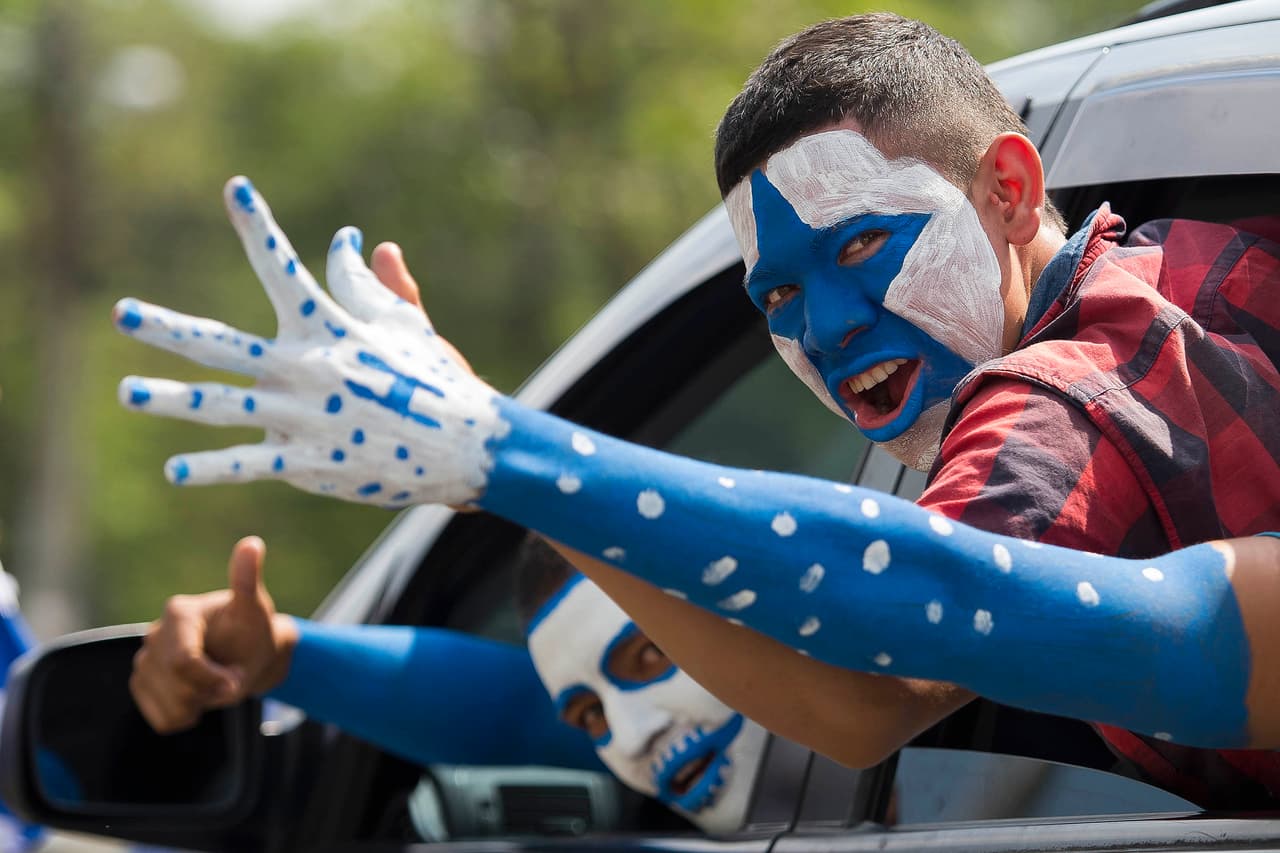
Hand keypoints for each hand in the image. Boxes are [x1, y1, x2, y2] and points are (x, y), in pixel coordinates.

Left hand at [114, 177, 500, 507]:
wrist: (467, 445)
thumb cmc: (437, 380)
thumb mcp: (406, 324)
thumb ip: (371, 283)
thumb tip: (352, 238)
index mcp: (330, 328)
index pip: (285, 269)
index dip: (260, 225)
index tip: (235, 187)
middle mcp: (307, 367)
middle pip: (223, 343)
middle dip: (169, 326)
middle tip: (122, 313)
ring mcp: (304, 416)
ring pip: (223, 404)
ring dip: (171, 399)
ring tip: (128, 393)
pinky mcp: (311, 461)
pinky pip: (251, 463)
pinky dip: (213, 468)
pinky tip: (174, 471)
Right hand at [130, 536, 295, 732]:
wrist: (247, 655)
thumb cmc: (252, 631)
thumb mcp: (255, 609)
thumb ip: (248, 582)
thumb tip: (253, 544)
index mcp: (177, 613)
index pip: (182, 661)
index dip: (212, 678)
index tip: (236, 680)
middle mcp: (153, 634)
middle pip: (176, 686)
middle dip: (211, 690)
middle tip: (231, 678)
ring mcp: (144, 661)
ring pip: (169, 705)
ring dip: (202, 704)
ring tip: (215, 682)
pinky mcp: (143, 686)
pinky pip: (163, 719)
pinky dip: (188, 716)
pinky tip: (200, 696)